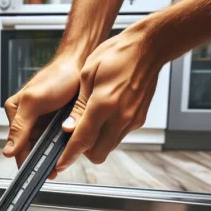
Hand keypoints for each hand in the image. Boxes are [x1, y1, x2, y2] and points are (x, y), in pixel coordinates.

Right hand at [2, 56, 79, 178]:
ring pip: (45, 147)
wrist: (80, 64)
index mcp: (15, 113)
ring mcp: (43, 122)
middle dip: (41, 159)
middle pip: (31, 148)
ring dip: (52, 154)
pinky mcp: (57, 123)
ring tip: (59, 162)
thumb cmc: (57, 76)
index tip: (34, 173)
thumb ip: (20, 127)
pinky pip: (57, 141)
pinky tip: (66, 150)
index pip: (17, 145)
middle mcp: (27, 120)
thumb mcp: (34, 101)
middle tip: (52, 170)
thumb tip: (7, 150)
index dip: (25, 160)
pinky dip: (61, 146)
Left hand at [56, 27, 161, 171]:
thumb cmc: (117, 54)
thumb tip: (68, 127)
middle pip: (97, 153)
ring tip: (89, 125)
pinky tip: (104, 117)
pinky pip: (119, 137)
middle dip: (83, 152)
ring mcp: (132, 120)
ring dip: (96, 143)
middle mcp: (120, 117)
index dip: (68, 156)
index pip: (82, 140)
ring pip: (109, 147)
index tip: (60, 164)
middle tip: (75, 139)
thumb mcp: (88, 74)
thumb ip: (78, 105)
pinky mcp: (139, 120)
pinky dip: (107, 134)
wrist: (149, 47)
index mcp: (103, 104)